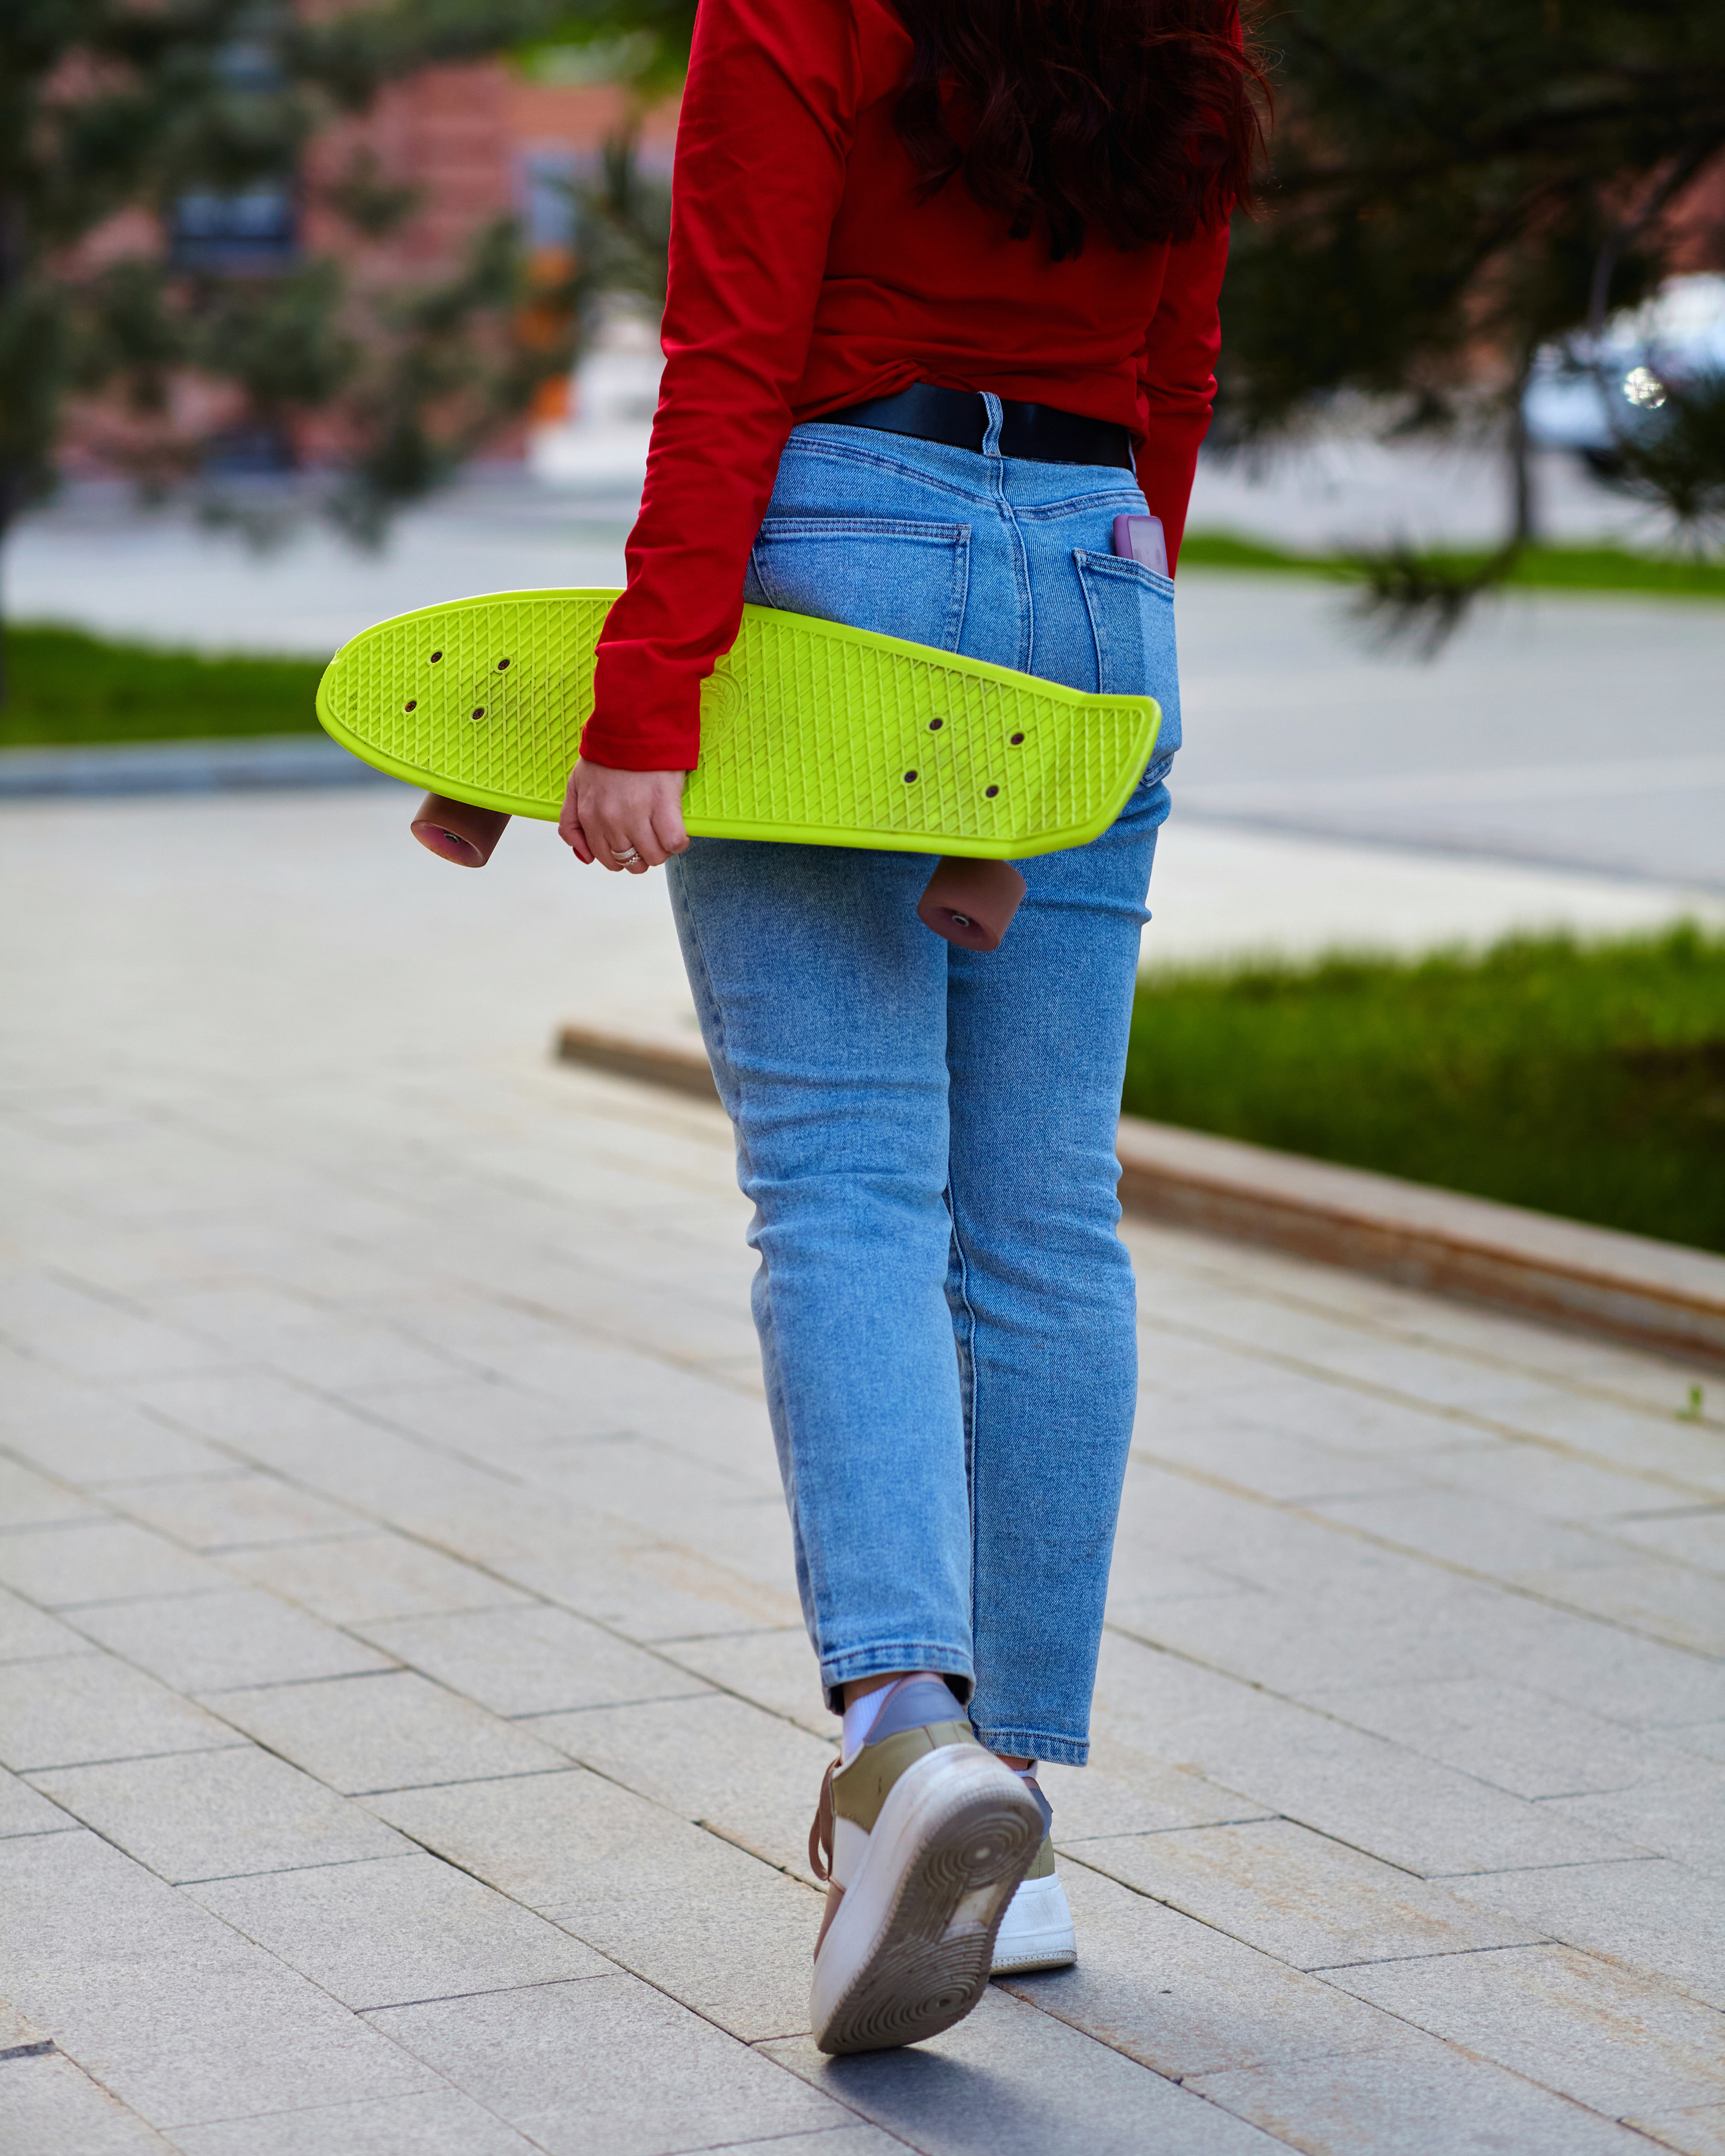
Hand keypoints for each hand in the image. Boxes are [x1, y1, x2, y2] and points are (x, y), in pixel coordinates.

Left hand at [559, 759, 688, 872]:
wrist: (632, 726)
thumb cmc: (607, 754)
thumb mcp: (575, 787)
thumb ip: (571, 824)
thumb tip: (585, 858)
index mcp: (589, 816)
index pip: (606, 859)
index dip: (622, 856)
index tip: (631, 843)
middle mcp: (611, 821)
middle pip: (631, 863)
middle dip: (641, 855)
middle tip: (648, 836)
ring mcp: (637, 816)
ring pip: (654, 858)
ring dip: (661, 850)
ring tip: (663, 831)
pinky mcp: (663, 806)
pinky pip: (674, 843)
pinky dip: (678, 841)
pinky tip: (676, 828)